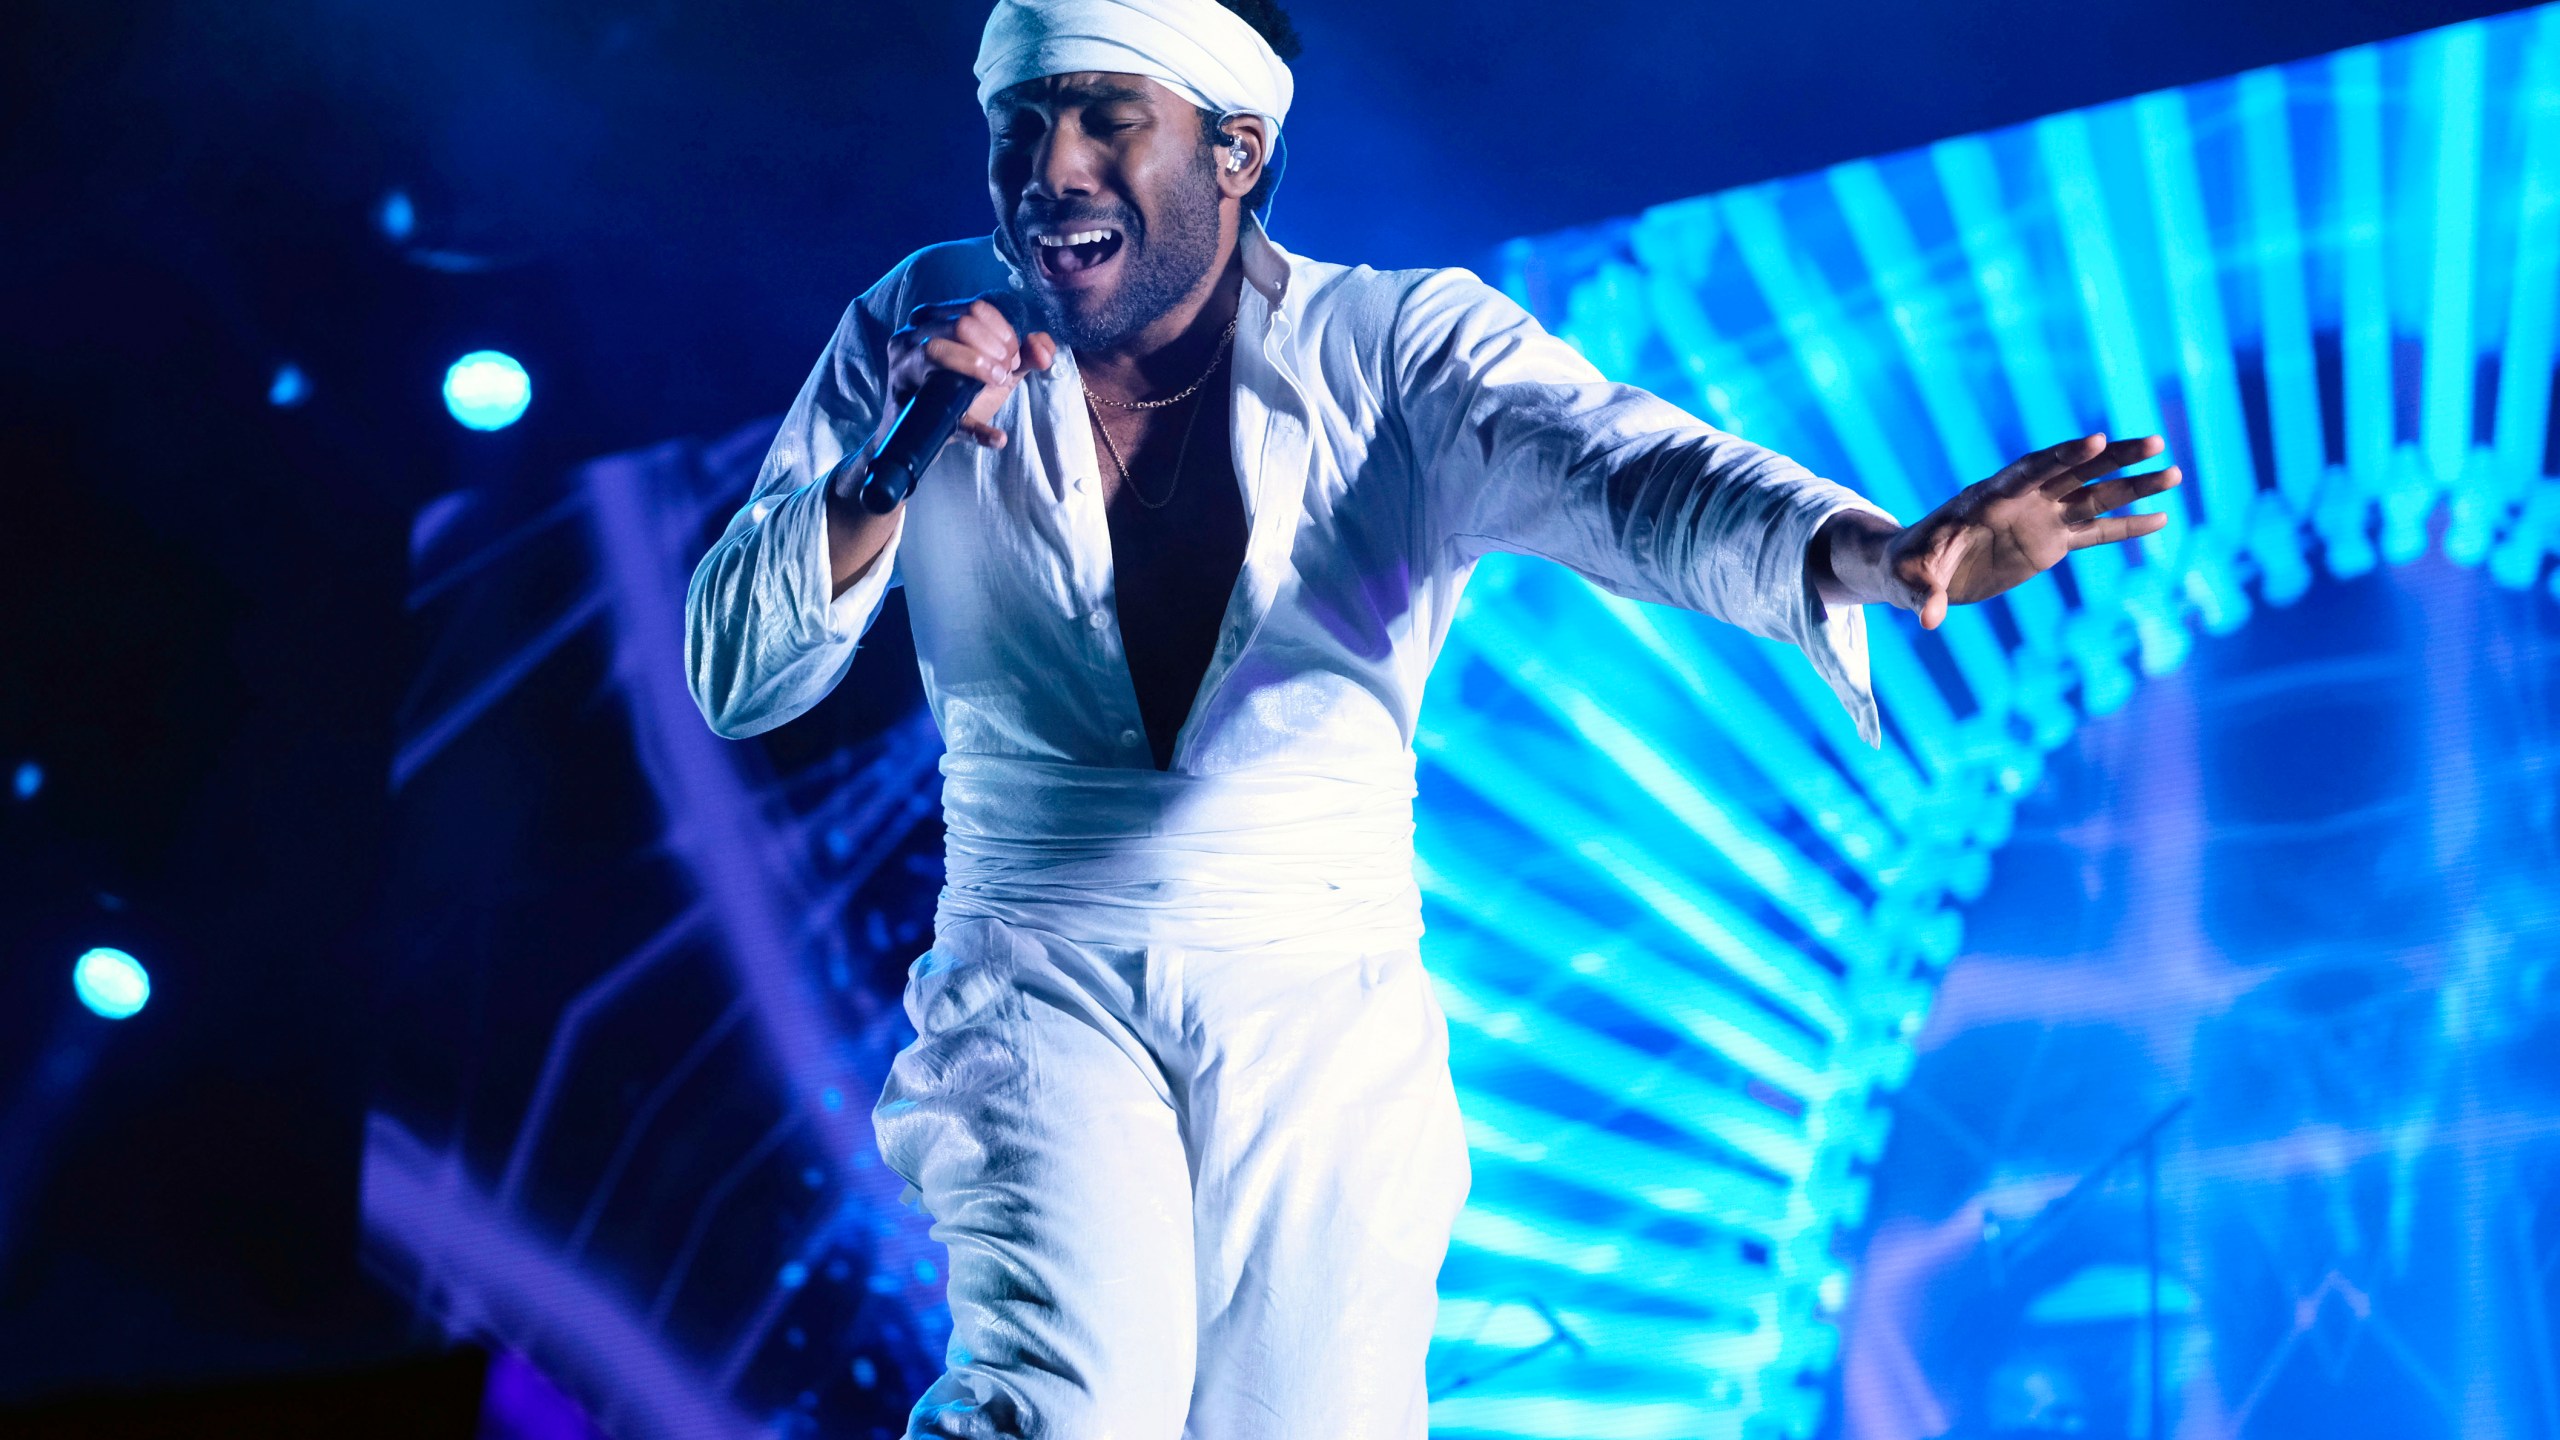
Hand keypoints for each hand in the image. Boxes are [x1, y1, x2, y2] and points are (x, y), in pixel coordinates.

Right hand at [824, 295, 1056, 592]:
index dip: (1003, 331)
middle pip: (961, 323)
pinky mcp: (908, 406)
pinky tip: (998, 437)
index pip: (975, 309)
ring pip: (937, 349)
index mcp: (932, 320)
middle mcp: (910, 336)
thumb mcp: (992, 369)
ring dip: (979, 366)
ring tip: (999, 381)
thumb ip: (1023, 355)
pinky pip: (942, 411)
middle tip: (1005, 370)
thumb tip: (1045, 347)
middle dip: (994, 347)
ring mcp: (902, 368)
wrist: (920, 435)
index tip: (1013, 356)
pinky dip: (977, 428)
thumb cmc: (955, 392)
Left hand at [1823, 434, 2182, 628]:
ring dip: (2131, 485)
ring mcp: (2037, 520)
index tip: (2097, 439)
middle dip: (2113, 457)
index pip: (2029, 471)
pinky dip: (2125, 526)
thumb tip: (1929, 619)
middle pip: (2072, 471)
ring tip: (2175, 473)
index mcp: (1986, 499)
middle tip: (2155, 441)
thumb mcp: (1909, 580)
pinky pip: (2093, 532)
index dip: (2063, 456)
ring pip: (2091, 496)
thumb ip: (1923, 594)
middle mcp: (2019, 502)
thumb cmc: (1906, 568)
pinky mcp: (2047, 544)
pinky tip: (2161, 518)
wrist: (1912, 570)